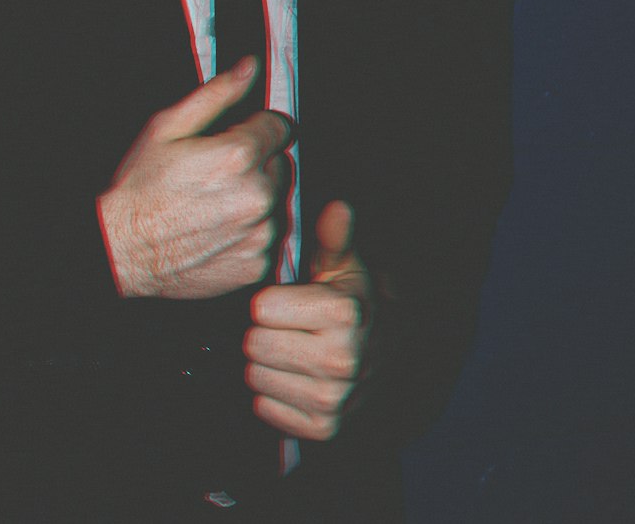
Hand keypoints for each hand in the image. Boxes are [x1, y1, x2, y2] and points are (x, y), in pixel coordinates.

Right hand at [97, 57, 291, 299]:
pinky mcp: (258, 264)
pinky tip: (219, 231)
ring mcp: (260, 233)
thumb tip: (249, 68)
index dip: (255, 131)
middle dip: (257, 165)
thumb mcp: (168, 127)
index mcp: (239, 156)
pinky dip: (250, 234)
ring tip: (216, 206)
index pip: (278, 128)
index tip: (235, 141)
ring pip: (277, 203)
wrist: (121, 251)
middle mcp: (257, 195)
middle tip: (219, 176)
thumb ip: (217, 94)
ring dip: (256, 201)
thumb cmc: (140, 190)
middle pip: (280, 165)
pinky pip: (269, 238)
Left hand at [244, 200, 372, 440]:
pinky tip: (294, 378)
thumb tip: (337, 206)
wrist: (380, 358)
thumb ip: (334, 236)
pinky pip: (264, 408)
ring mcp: (332, 398)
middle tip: (287, 329)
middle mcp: (341, 359)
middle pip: (254, 345)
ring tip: (292, 352)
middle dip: (264, 333)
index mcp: (344, 314)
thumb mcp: (344, 266)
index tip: (288, 300)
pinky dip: (273, 394)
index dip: (270, 301)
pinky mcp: (322, 428)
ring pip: (255, 377)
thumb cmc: (352, 304)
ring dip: (266, 365)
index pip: (261, 308)